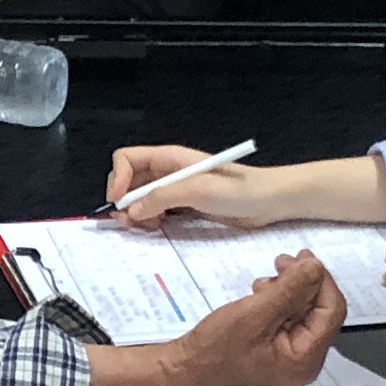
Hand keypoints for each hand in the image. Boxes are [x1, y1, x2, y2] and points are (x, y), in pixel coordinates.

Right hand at [101, 147, 276, 230]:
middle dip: (125, 200)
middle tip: (132, 221)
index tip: (120, 202)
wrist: (268, 201)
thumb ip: (162, 197)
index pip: (127, 158)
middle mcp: (168, 171)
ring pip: (140, 198)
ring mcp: (175, 188)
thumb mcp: (198, 190)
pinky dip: (151, 220)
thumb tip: (132, 210)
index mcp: (169, 158)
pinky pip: (156, 210)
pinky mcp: (183, 205)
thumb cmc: (239, 189)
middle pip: (129, 180)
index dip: (117, 178)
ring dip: (137, 213)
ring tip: (149, 226)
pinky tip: (161, 227)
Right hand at [164, 253, 346, 385]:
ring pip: (303, 312)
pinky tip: (258, 295)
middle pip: (320, 311)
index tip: (302, 257)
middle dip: (303, 283)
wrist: (183, 372)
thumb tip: (316, 267)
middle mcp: (304, 361)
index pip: (331, 311)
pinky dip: (277, 301)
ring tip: (261, 284)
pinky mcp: (275, 350)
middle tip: (281, 261)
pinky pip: (287, 320)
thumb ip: (289, 290)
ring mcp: (289, 357)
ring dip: (288, 290)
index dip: (322, 280)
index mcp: (305, 359)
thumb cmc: (214, 350)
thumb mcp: (253, 315)